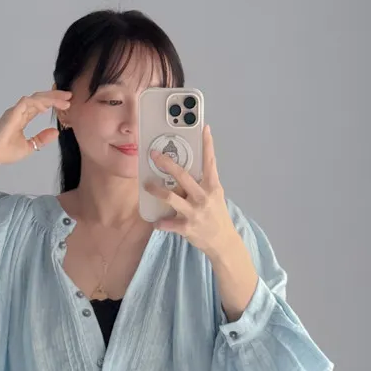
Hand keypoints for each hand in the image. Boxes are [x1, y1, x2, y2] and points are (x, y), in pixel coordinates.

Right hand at [0, 90, 71, 167]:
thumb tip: (56, 132)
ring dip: (50, 98)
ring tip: (64, 101)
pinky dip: (38, 103)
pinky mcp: (12, 113)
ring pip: (35, 98)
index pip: (39, 106)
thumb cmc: (5, 152)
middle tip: (69, 96)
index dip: (52, 103)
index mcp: (22, 118)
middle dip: (54, 96)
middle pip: (39, 99)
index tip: (66, 104)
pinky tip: (48, 106)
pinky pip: (27, 102)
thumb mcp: (29, 146)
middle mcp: (19, 112)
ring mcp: (15, 111)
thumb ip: (41, 139)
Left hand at [144, 124, 237, 258]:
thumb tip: (185, 171)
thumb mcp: (215, 196)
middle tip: (154, 154)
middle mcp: (203, 197)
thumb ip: (203, 183)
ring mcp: (195, 212)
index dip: (207, 144)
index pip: (210, 162)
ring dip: (156, 191)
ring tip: (147, 185)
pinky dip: (160, 222)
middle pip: (183, 176)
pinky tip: (156, 221)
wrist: (223, 242)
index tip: (204, 128)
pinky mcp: (187, 227)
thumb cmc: (217, 216)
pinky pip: (167, 223)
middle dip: (167, 164)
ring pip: (171, 198)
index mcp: (212, 187)